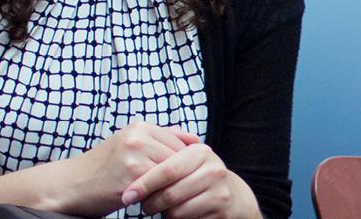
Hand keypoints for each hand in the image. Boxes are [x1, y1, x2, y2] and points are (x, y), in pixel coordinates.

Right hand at [58, 122, 190, 215]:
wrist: (71, 185)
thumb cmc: (104, 166)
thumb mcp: (131, 143)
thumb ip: (163, 138)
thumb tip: (196, 141)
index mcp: (141, 127)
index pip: (182, 143)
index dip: (184, 163)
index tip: (180, 175)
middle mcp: (138, 138)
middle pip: (179, 158)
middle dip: (178, 175)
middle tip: (170, 187)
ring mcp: (135, 158)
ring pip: (171, 174)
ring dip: (169, 186)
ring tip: (157, 192)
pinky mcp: (131, 179)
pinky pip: (159, 189)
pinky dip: (158, 196)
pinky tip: (148, 199)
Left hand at [122, 129, 260, 217]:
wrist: (232, 195)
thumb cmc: (199, 175)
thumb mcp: (187, 158)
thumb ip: (167, 148)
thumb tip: (137, 149)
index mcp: (201, 152)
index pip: (166, 170)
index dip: (144, 184)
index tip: (128, 195)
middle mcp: (213, 170)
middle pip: (170, 193)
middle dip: (150, 203)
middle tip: (144, 205)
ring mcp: (219, 191)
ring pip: (176, 210)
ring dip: (163, 213)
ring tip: (161, 208)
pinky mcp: (221, 210)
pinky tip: (177, 213)